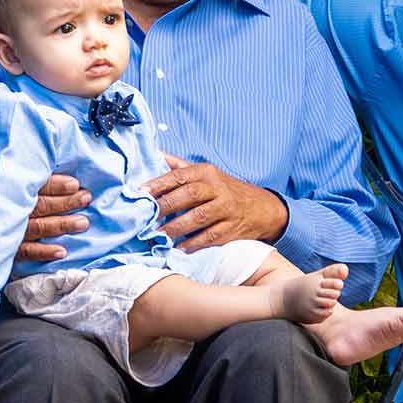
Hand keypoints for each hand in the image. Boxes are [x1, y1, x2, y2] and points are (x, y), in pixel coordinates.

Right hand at [0, 171, 91, 262]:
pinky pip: (24, 253)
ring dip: (61, 226)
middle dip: (65, 203)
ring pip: (36, 229)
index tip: (73, 182)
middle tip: (86, 198)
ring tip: (83, 223)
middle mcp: (5, 208)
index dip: (54, 184)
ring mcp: (4, 230)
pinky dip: (43, 253)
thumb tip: (16, 131)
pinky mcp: (3, 248)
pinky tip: (61, 252)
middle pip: (40, 206)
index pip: (32, 185)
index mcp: (2, 187)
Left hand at [145, 153, 287, 250]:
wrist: (262, 208)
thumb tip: (153, 154)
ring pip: (199, 218)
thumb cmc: (225, 190)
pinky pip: (211, 237)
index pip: (180, 176)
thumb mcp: (206, 173)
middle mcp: (218, 188)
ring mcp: (227, 209)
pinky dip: (193, 243)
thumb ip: (179, 167)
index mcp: (207, 172)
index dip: (159, 184)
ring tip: (157, 236)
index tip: (140, 193)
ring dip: (176, 228)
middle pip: (189, 195)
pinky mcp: (233, 228)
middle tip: (145, 217)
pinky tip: (179, 248)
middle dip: (165, 206)